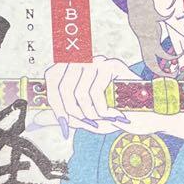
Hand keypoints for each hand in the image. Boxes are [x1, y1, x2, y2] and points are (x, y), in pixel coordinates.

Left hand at [43, 59, 183, 157]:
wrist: (149, 116)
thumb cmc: (118, 115)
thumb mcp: (84, 119)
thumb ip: (62, 116)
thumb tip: (34, 119)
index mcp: (73, 69)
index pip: (51, 77)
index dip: (53, 102)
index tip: (64, 124)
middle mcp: (83, 60)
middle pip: (60, 84)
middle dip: (71, 111)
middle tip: (88, 123)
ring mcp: (97, 60)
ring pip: (77, 91)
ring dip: (90, 113)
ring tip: (105, 117)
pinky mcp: (111, 64)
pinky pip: (95, 92)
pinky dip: (102, 110)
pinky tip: (116, 112)